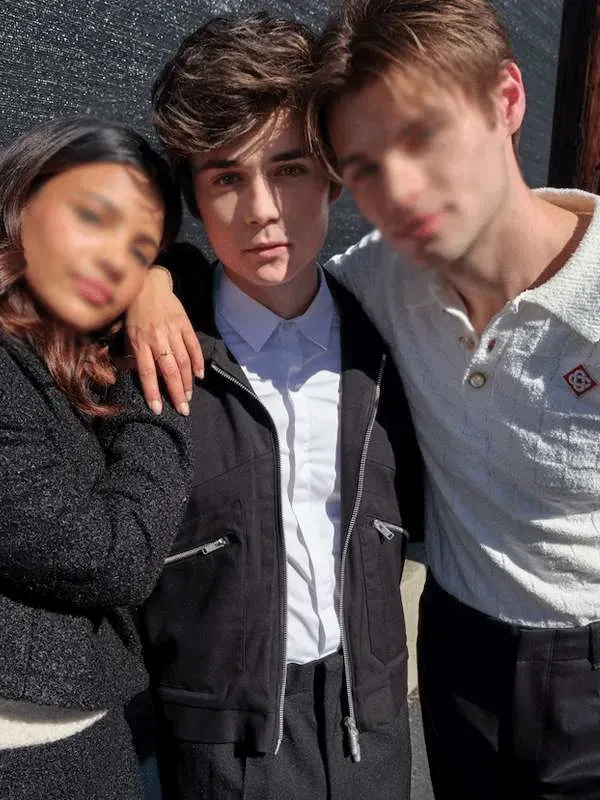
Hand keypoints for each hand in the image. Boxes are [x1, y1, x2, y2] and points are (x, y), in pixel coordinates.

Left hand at [126, 266, 203, 414]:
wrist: (148, 284)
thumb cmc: (134, 312)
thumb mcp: (126, 333)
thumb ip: (132, 354)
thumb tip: (136, 375)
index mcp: (140, 342)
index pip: (147, 372)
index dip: (152, 392)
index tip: (158, 409)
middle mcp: (157, 338)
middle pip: (169, 370)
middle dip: (176, 392)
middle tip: (182, 410)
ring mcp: (173, 330)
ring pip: (183, 361)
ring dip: (187, 381)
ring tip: (188, 397)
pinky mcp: (184, 323)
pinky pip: (193, 346)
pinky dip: (198, 361)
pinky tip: (199, 375)